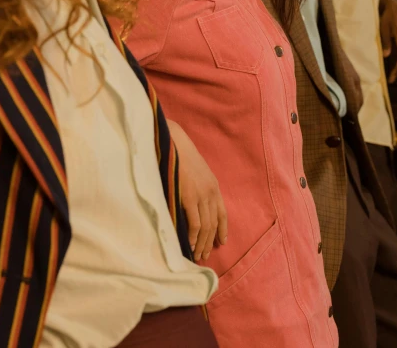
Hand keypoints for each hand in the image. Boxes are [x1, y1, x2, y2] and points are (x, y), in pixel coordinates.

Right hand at [168, 119, 227, 261]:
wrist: (174, 142)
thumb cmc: (180, 155)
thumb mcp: (196, 171)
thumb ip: (198, 186)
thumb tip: (192, 203)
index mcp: (213, 186)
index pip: (222, 213)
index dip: (222, 229)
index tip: (221, 242)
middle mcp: (210, 192)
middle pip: (213, 224)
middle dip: (209, 241)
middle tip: (204, 255)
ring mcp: (201, 195)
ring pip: (206, 227)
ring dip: (202, 243)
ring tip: (197, 255)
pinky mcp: (189, 197)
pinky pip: (195, 223)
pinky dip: (193, 236)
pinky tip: (189, 244)